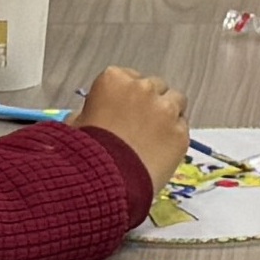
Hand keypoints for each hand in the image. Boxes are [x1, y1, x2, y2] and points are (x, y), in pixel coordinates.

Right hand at [76, 63, 193, 190]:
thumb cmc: (84, 152)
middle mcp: (143, 88)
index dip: (127, 96)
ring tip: (156, 135)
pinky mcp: (181, 133)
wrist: (103, 182)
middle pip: (155, 86)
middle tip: (141, 124)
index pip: (129, 77)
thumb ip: (90, 110)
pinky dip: (174, 135)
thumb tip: (94, 113)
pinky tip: (161, 150)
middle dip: (149, 102)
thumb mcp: (76, 124)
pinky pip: (183, 126)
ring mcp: (166, 109)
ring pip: (176, 100)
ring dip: (168, 112)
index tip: (123, 110)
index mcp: (114, 79)